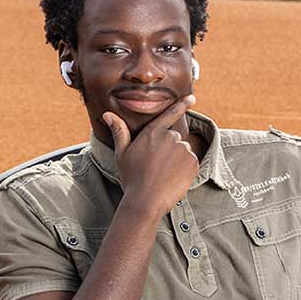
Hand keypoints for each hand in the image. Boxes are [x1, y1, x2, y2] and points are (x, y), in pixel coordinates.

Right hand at [104, 96, 199, 214]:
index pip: (170, 114)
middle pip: (174, 139)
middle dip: (168, 150)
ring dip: (177, 161)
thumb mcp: (122, 154)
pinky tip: (173, 179)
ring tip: (164, 175)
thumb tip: (107, 114)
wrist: (146, 201)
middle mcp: (169, 137)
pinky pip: (191, 163)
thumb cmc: (132, 178)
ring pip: (183, 151)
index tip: (192, 98)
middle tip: (157, 168)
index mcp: (152, 133)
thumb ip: (119, 132)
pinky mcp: (193, 162)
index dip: (182, 105)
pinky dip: (185, 170)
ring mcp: (182, 149)